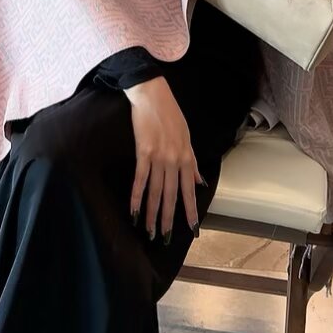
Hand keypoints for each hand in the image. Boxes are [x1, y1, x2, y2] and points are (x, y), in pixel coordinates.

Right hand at [125, 77, 205, 241]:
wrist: (152, 94)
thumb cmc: (170, 114)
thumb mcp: (187, 137)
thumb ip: (192, 162)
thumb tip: (199, 181)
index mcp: (187, 157)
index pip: (189, 190)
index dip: (190, 210)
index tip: (192, 228)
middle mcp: (175, 159)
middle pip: (172, 195)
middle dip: (169, 218)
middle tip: (166, 237)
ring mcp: (159, 156)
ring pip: (156, 191)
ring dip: (152, 213)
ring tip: (150, 231)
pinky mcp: (143, 151)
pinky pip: (140, 178)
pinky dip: (136, 196)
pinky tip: (134, 211)